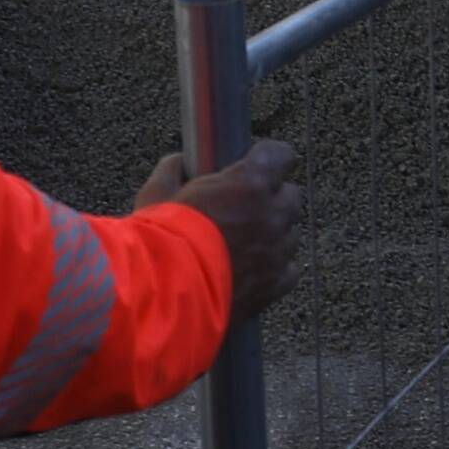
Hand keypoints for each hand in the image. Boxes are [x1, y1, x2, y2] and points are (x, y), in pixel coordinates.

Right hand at [136, 136, 304, 323]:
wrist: (164, 294)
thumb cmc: (160, 240)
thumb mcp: (157, 195)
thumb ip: (173, 172)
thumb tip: (179, 163)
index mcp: (248, 184)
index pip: (281, 154)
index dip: (269, 157)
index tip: (255, 162)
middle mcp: (272, 215)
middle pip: (291, 195)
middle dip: (272, 197)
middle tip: (247, 205)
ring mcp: (277, 251)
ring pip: (291, 233)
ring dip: (274, 232)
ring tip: (245, 240)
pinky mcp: (275, 284)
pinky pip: (288, 269)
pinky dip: (275, 266)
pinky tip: (254, 267)